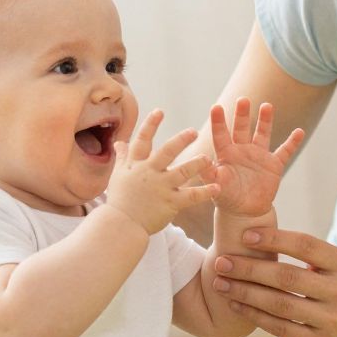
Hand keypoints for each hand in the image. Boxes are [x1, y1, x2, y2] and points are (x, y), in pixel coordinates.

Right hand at [106, 110, 221, 233]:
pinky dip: (205, 192)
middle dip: (180, 140)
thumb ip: (123, 157)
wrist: (121, 225)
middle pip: (166, 152)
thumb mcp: (118, 175)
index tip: (160, 111)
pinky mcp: (171, 203)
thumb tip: (120, 142)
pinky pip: (191, 196)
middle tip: (194, 131)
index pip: (142, 141)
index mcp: (136, 165)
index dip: (150, 125)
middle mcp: (149, 173)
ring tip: (209, 158)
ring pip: (182, 172)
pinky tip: (217, 187)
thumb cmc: (120, 200)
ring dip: (197, 163)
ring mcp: (160, 187)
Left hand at [208, 98, 304, 218]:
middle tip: (243, 99)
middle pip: (242, 128)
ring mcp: (259, 156)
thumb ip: (210, 174)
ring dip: (265, 120)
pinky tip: (299, 131)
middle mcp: (242, 150)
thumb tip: (205, 162)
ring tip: (267, 105)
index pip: (221, 134)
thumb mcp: (216, 187)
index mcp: (227, 154)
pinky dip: (292, 142)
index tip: (216, 107)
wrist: (245, 211)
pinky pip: (285, 151)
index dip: (218, 121)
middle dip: (242, 114)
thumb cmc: (227, 198)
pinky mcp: (274, 165)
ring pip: (263, 133)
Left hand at [208, 227, 336, 336]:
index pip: (306, 246)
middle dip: (249, 268)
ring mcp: (332, 320)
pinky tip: (237, 304)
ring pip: (279, 304)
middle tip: (221, 262)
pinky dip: (254, 314)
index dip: (274, 239)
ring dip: (245, 292)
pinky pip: (280, 327)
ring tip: (220, 283)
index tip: (245, 235)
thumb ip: (309, 256)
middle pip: (287, 277)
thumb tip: (258, 236)